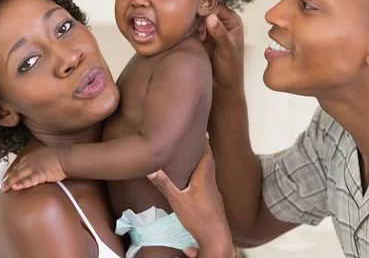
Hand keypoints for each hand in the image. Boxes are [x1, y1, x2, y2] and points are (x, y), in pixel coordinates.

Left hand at [1, 146, 67, 191]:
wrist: (66, 157)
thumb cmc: (59, 156)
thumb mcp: (45, 154)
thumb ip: (38, 159)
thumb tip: (37, 164)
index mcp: (31, 156)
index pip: (18, 165)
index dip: (12, 172)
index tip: (7, 177)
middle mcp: (30, 161)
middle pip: (16, 171)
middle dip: (8, 179)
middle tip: (2, 186)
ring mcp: (34, 168)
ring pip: (19, 176)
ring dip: (10, 182)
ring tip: (4, 189)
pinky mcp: (40, 174)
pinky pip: (29, 180)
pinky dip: (21, 184)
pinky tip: (15, 187)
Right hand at [148, 141, 232, 257]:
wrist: (217, 238)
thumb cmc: (199, 218)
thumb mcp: (178, 201)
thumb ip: (165, 185)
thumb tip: (151, 168)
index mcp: (204, 177)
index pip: (206, 154)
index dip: (204, 141)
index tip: (202, 129)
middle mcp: (211, 182)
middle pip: (210, 161)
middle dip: (205, 149)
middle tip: (199, 138)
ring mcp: (214, 193)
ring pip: (210, 172)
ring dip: (205, 162)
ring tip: (196, 156)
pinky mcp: (214, 202)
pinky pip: (209, 182)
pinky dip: (204, 174)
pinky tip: (198, 182)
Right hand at [197, 5, 244, 90]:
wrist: (222, 86)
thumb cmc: (230, 68)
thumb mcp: (226, 49)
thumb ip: (219, 33)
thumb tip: (210, 16)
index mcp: (233, 21)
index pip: (217, 6)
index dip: (207, 8)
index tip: (198, 16)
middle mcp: (222, 23)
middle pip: (206, 10)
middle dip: (199, 17)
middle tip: (196, 28)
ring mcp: (211, 30)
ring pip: (198, 19)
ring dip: (194, 24)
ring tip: (197, 36)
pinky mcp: (201, 38)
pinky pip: (193, 28)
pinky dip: (190, 31)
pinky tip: (190, 37)